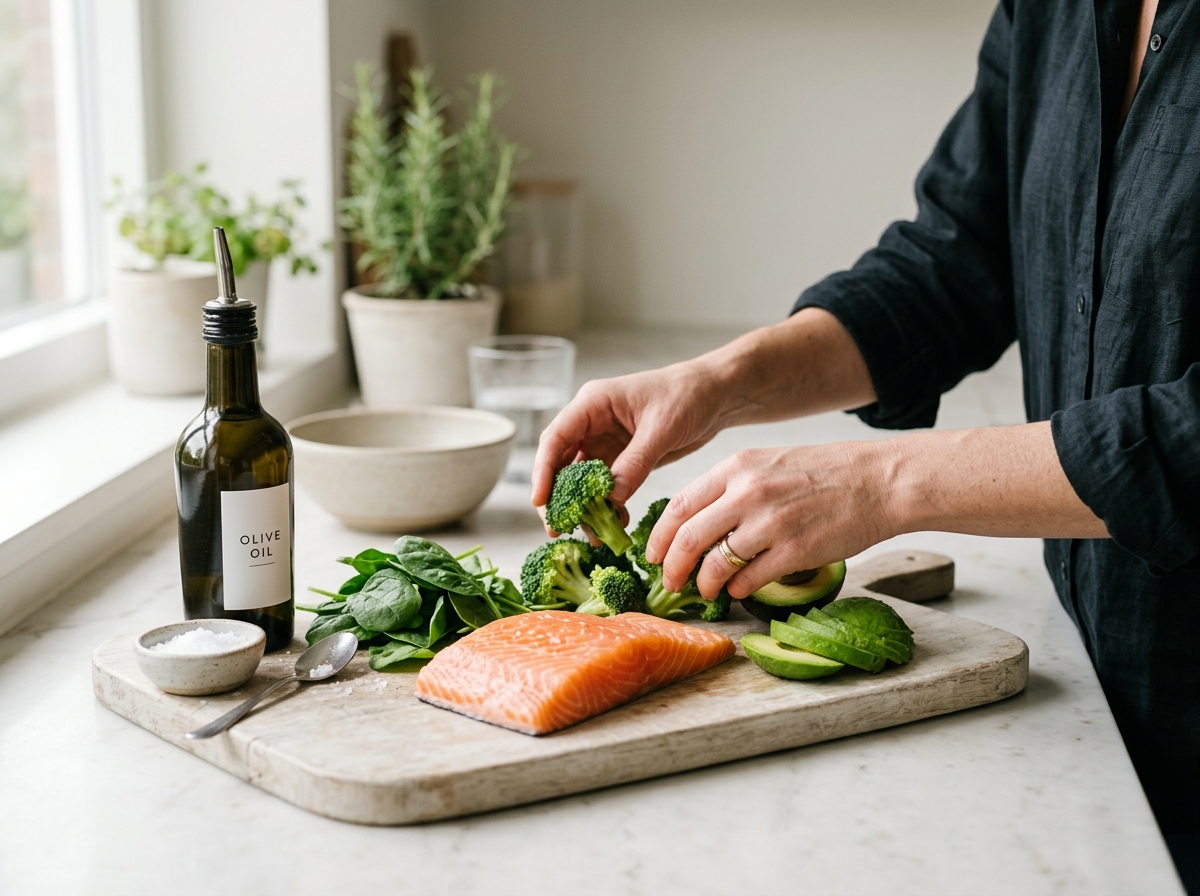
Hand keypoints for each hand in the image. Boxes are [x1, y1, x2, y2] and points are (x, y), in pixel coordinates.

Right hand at [531, 310, 878, 531]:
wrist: (717, 394)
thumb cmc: (689, 396)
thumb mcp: (661, 429)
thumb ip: (634, 463)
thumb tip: (610, 500)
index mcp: (593, 404)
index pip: (556, 438)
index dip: (544, 471)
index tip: (542, 502)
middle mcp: (592, 422)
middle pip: (561, 463)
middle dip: (559, 497)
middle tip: (559, 529)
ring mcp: (606, 441)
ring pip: (582, 480)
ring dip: (584, 506)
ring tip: (592, 534)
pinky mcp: (622, 458)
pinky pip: (606, 487)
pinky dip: (607, 505)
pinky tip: (616, 523)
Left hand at [644, 442, 900, 598]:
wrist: (881, 481)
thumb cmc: (827, 474)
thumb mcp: (769, 464)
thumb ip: (733, 488)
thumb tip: (699, 523)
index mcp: (737, 467)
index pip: (680, 504)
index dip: (660, 536)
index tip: (653, 554)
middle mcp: (748, 492)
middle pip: (688, 537)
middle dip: (672, 567)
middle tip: (670, 582)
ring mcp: (771, 523)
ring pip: (715, 563)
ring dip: (704, 583)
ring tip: (707, 590)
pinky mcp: (795, 551)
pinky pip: (749, 579)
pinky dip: (737, 589)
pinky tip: (738, 590)